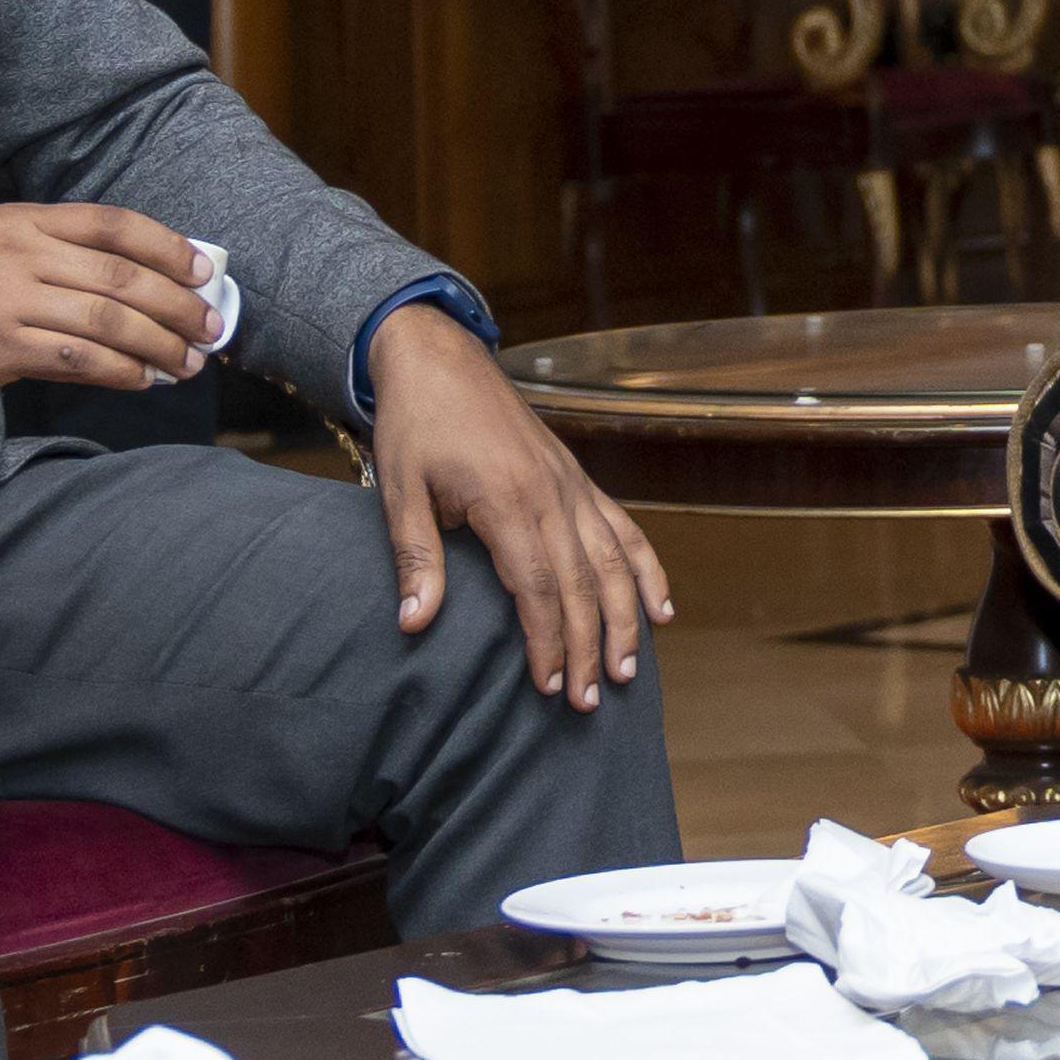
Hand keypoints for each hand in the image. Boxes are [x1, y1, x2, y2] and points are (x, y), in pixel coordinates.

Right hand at [0, 204, 219, 405]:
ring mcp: (7, 299)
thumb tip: (120, 287)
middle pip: (122, 275)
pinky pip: (78, 359)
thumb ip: (44, 257)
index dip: (167, 246)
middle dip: (178, 304)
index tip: (203, 269)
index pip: (112, 223)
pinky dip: (119, 371)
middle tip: (210, 327)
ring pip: (108, 320)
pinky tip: (141, 380)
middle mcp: (18, 251)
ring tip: (186, 363)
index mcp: (18, 220)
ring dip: (159, 345)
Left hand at [367, 309, 665, 705]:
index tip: (548, 686)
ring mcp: (571, 485)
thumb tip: (414, 623)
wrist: (439, 359)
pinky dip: (645, 570)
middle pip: (583, 584)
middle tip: (588, 700)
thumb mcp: (399, 489)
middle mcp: (552, 494)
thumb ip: (415, 557)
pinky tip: (660, 608)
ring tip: (627, 671)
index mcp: (507, 499)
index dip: (548, 641)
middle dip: (589, 647)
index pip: (539, 587)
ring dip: (624, 620)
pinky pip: (624, 529)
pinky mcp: (578, 479)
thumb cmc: (416, 423)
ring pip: (613, 562)